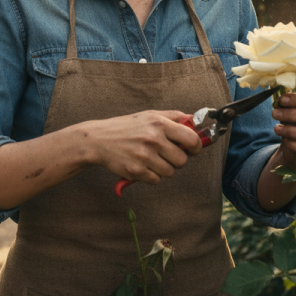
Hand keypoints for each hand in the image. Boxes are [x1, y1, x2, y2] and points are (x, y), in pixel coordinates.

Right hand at [87, 110, 202, 184]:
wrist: (99, 140)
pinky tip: (140, 165)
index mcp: (159, 123)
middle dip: (175, 159)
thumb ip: (173, 117)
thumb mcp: (148, 115)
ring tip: (149, 158)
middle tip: (164, 154)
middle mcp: (153, 139)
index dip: (196, 147)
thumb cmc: (126, 127)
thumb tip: (196, 121)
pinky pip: (156, 180)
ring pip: (169, 172)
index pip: (191, 139)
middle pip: (182, 160)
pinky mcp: (136, 171)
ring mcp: (144, 156)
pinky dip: (150, 175)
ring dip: (162, 168)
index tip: (192, 149)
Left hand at [272, 92, 295, 167]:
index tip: (281, 100)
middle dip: (291, 114)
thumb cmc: (294, 123)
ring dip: (291, 131)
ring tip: (277, 129)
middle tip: (274, 114)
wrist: (295, 146)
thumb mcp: (291, 112)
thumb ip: (287, 106)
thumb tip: (279, 101)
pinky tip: (286, 141)